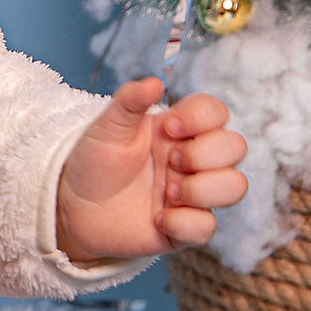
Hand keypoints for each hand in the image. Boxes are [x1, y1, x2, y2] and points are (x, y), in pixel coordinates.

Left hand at [54, 77, 247, 261]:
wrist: (75, 207)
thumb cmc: (95, 163)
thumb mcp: (107, 127)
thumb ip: (129, 101)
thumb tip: (154, 83)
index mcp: (178, 131)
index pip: (216, 112)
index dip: (202, 117)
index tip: (169, 127)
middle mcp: (193, 160)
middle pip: (236, 147)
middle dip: (204, 154)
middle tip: (169, 161)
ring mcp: (193, 194)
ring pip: (235, 186)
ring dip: (203, 188)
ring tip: (168, 192)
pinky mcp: (186, 227)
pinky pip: (208, 226)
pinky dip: (184, 223)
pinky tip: (157, 219)